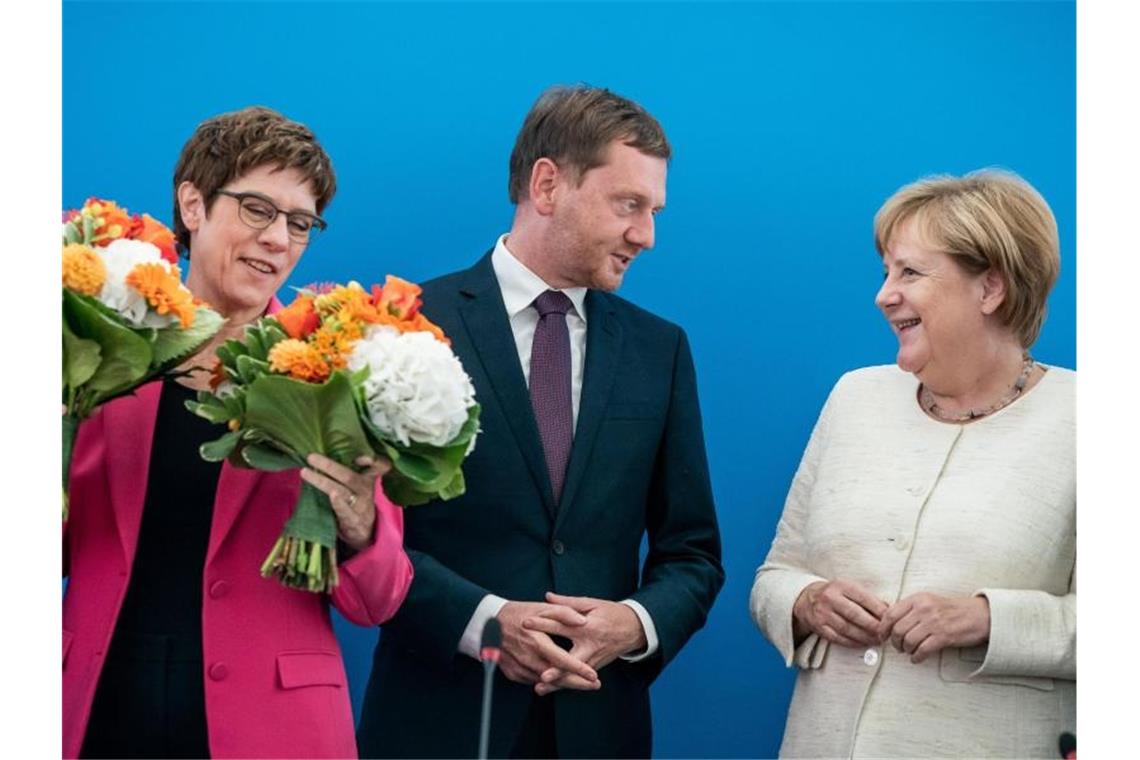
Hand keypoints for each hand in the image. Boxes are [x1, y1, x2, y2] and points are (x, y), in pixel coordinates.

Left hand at [301, 453, 388, 550]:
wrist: (363, 530)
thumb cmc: (356, 500)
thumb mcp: (358, 483)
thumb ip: (345, 469)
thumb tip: (319, 455)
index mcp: (368, 478)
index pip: (379, 465)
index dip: (372, 460)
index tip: (359, 457)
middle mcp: (366, 490)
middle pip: (350, 476)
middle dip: (329, 466)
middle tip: (311, 457)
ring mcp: (360, 506)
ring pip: (342, 491)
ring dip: (323, 481)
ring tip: (305, 472)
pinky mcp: (353, 520)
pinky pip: (345, 510)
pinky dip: (339, 503)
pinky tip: (332, 495)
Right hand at [496, 601, 597, 687]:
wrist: (488, 622)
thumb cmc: (518, 613)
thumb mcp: (541, 608)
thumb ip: (564, 612)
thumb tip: (583, 621)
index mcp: (536, 641)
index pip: (561, 660)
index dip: (578, 669)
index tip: (594, 675)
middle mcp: (527, 657)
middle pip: (555, 677)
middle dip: (577, 683)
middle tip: (594, 685)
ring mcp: (519, 667)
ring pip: (545, 682)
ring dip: (564, 685)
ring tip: (583, 685)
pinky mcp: (512, 673)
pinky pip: (533, 680)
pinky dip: (546, 682)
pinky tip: (559, 681)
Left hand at [522, 593, 646, 695]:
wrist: (635, 629)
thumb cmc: (612, 613)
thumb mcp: (592, 603)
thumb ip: (568, 602)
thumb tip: (547, 597)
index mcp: (588, 626)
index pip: (562, 624)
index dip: (543, 623)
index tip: (525, 623)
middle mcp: (591, 645)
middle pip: (570, 658)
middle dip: (556, 667)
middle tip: (541, 673)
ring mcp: (594, 659)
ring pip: (574, 673)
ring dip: (558, 682)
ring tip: (540, 687)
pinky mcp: (596, 667)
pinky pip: (578, 677)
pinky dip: (565, 683)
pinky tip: (551, 688)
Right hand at [792, 578, 888, 647]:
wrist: (806, 598)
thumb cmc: (833, 593)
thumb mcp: (848, 587)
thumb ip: (866, 597)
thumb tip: (888, 609)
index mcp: (841, 585)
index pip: (863, 598)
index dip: (879, 610)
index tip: (890, 619)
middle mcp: (830, 598)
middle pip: (856, 615)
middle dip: (873, 626)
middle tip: (885, 633)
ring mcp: (823, 613)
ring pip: (848, 629)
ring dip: (865, 637)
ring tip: (877, 640)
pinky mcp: (819, 626)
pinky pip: (838, 638)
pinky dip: (853, 642)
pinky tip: (863, 643)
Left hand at [877, 592, 989, 662]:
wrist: (979, 614)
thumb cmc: (953, 609)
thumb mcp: (929, 601)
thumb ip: (910, 609)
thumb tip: (890, 621)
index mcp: (917, 599)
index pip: (890, 614)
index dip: (883, 628)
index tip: (882, 635)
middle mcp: (924, 609)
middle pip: (898, 629)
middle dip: (894, 642)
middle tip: (897, 646)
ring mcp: (934, 622)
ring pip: (908, 640)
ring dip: (906, 650)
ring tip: (909, 651)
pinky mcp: (944, 636)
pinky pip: (923, 650)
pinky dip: (917, 657)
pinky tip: (917, 658)